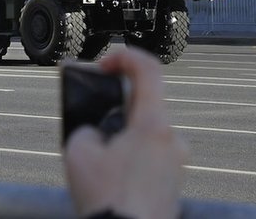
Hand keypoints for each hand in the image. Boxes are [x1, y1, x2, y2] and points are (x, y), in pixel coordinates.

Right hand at [63, 47, 187, 218]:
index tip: (102, 64)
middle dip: (113, 108)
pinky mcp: (172, 182)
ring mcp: (177, 163)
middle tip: (88, 119)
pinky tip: (108, 176)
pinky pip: (149, 155)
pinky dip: (128, 155)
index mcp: (154, 125)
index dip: (123, 56)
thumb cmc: (107, 197)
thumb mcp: (79, 150)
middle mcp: (173, 140)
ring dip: (120, 136)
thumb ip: (88, 127)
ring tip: (95, 160)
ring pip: (144, 133)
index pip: (149, 70)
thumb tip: (98, 132)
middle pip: (143, 106)